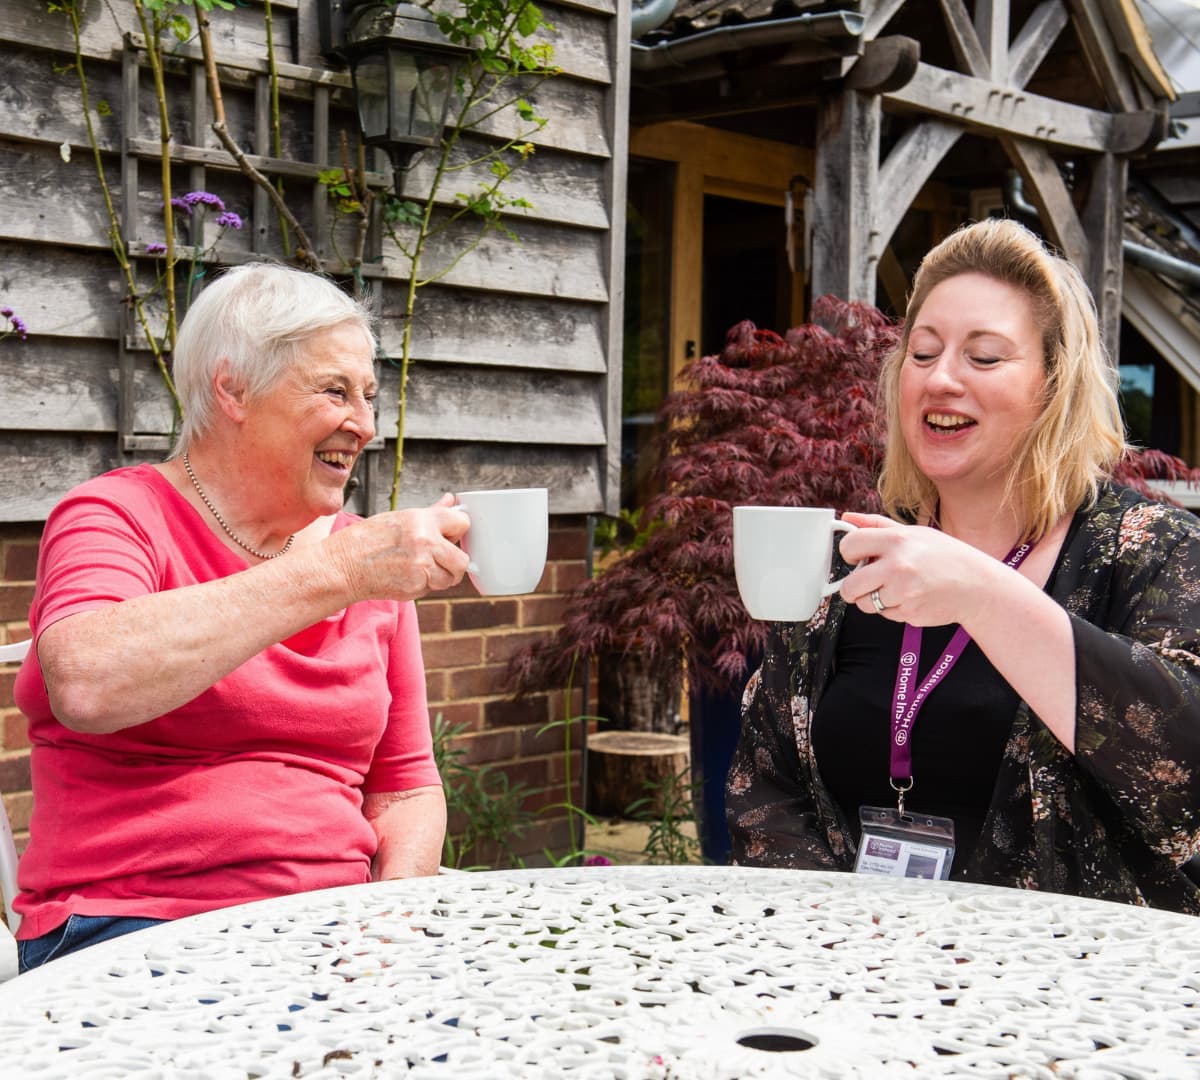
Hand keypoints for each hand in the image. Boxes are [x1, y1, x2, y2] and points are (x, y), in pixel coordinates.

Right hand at [327, 492, 471, 601]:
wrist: (344, 565)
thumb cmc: (367, 540)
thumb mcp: (400, 518)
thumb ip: (431, 513)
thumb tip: (450, 501)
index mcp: (422, 520)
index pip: (463, 523)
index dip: (458, 530)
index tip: (452, 535)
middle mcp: (425, 542)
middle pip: (463, 559)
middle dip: (455, 562)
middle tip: (441, 558)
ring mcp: (421, 567)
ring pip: (450, 578)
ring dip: (439, 576)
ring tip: (418, 567)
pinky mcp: (415, 587)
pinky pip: (432, 588)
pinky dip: (424, 585)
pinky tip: (407, 575)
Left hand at [836, 512, 1002, 627]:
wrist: (978, 586)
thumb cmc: (946, 557)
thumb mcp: (915, 532)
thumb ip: (877, 525)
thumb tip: (847, 517)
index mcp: (897, 540)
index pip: (849, 545)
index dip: (849, 553)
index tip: (856, 557)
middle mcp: (898, 565)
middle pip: (849, 585)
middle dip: (852, 587)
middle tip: (866, 582)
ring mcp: (903, 591)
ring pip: (865, 604)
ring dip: (874, 600)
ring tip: (896, 588)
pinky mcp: (909, 612)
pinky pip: (885, 614)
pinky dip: (893, 608)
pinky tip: (911, 597)